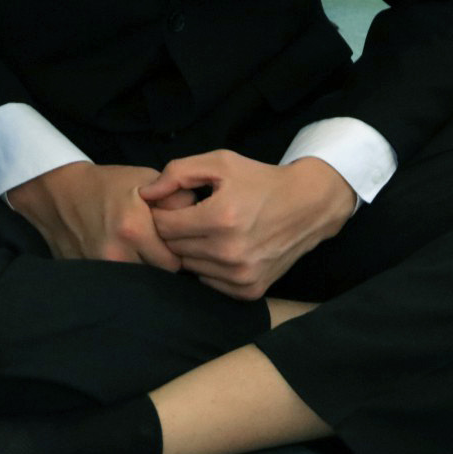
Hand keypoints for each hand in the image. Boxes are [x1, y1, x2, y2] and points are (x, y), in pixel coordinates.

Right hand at [6, 161, 183, 268]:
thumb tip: (200, 217)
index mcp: (134, 230)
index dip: (179, 254)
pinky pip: (118, 285)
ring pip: (139, 285)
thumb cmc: (106, 185)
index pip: (174, 263)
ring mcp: (100, 269)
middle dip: (163, 264)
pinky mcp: (87, 276)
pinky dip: (126, 275)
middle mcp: (118, 255)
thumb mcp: (144, 180)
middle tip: (160, 248)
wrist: (58, 194)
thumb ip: (175, 199)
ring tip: (142, 253)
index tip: (177, 245)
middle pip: (157, 277)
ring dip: (145, 271)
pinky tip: (125, 258)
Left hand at [139, 150, 356, 299]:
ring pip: (189, 267)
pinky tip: (222, 247)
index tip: (173, 204)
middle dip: (175, 231)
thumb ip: (177, 173)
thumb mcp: (220, 163)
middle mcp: (229, 252)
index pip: (164, 226)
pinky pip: (209, 281)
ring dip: (191, 250)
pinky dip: (209, 266)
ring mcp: (241, 275)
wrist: (307, 205)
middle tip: (190, 216)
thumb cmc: (260, 180)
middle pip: (174, 248)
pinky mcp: (249, 290)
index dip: (163, 212)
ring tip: (208, 230)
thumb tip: (145, 194)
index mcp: (220, 218)